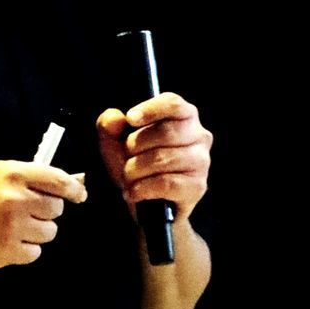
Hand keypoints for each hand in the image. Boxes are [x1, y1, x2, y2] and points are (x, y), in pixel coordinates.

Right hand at [0, 160, 87, 268]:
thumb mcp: (1, 173)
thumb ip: (36, 177)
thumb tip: (77, 181)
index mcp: (15, 175)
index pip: (59, 181)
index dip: (74, 189)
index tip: (79, 194)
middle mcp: (16, 200)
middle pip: (56, 209)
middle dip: (47, 211)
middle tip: (28, 210)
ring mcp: (12, 228)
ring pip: (49, 233)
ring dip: (37, 230)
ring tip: (15, 225)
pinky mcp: (7, 251)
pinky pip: (35, 253)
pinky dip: (25, 248)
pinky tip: (7, 239)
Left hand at [96, 93, 211, 224]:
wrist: (145, 204)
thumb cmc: (134, 163)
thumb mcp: (114, 143)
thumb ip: (108, 126)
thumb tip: (114, 119)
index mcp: (184, 116)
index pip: (173, 104)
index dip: (151, 109)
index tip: (130, 118)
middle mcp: (199, 136)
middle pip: (166, 132)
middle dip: (136, 146)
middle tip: (126, 158)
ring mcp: (201, 162)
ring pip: (164, 159)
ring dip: (135, 170)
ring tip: (128, 177)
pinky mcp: (197, 187)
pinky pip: (166, 183)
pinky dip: (143, 188)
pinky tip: (133, 192)